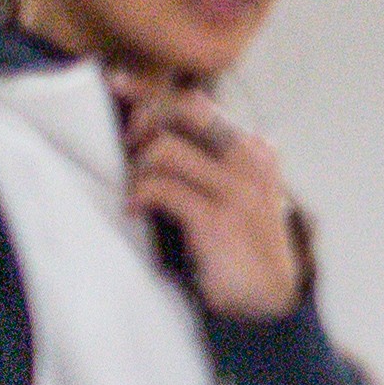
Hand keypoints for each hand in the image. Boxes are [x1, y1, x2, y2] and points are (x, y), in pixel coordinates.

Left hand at [121, 84, 310, 322]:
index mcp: (253, 150)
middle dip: (145, 119)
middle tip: (127, 144)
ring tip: (135, 191)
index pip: (198, 103)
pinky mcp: (218, 219)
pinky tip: (134, 210)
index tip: (117, 83)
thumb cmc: (240, 245)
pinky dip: (139, 196)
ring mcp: (237, 189)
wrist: (266, 300)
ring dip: (139, 168)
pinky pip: (161, 188)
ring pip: (165, 149)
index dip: (152, 91)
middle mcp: (250, 161)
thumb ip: (209, 160)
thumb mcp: (233, 194)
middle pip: (185, 111)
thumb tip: (152, 124)